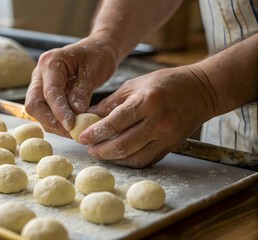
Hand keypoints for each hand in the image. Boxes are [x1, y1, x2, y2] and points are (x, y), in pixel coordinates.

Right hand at [25, 35, 119, 136]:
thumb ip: (83, 91)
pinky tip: (72, 127)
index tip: (71, 125)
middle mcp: (40, 73)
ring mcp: (40, 84)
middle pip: (34, 104)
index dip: (59, 111)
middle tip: (70, 132)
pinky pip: (45, 111)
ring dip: (53, 124)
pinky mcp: (45, 94)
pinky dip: (56, 122)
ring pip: (37, 111)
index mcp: (51, 62)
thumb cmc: (98, 55)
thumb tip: (75, 112)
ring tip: (74, 131)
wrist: (97, 49)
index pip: (50, 91)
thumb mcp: (95, 71)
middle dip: (50, 121)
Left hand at [79, 65, 216, 167]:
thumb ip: (111, 103)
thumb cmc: (165, 83)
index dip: (95, 133)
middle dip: (101, 150)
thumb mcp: (135, 85)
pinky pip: (147, 160)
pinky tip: (119, 157)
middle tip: (90, 149)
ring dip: (114, 159)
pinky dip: (130, 161)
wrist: (202, 90)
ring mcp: (166, 137)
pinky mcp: (172, 146)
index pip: (115, 123)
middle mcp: (157, 122)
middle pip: (123, 145)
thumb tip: (89, 116)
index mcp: (146, 102)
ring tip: (101, 153)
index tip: (82, 138)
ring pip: (134, 157)